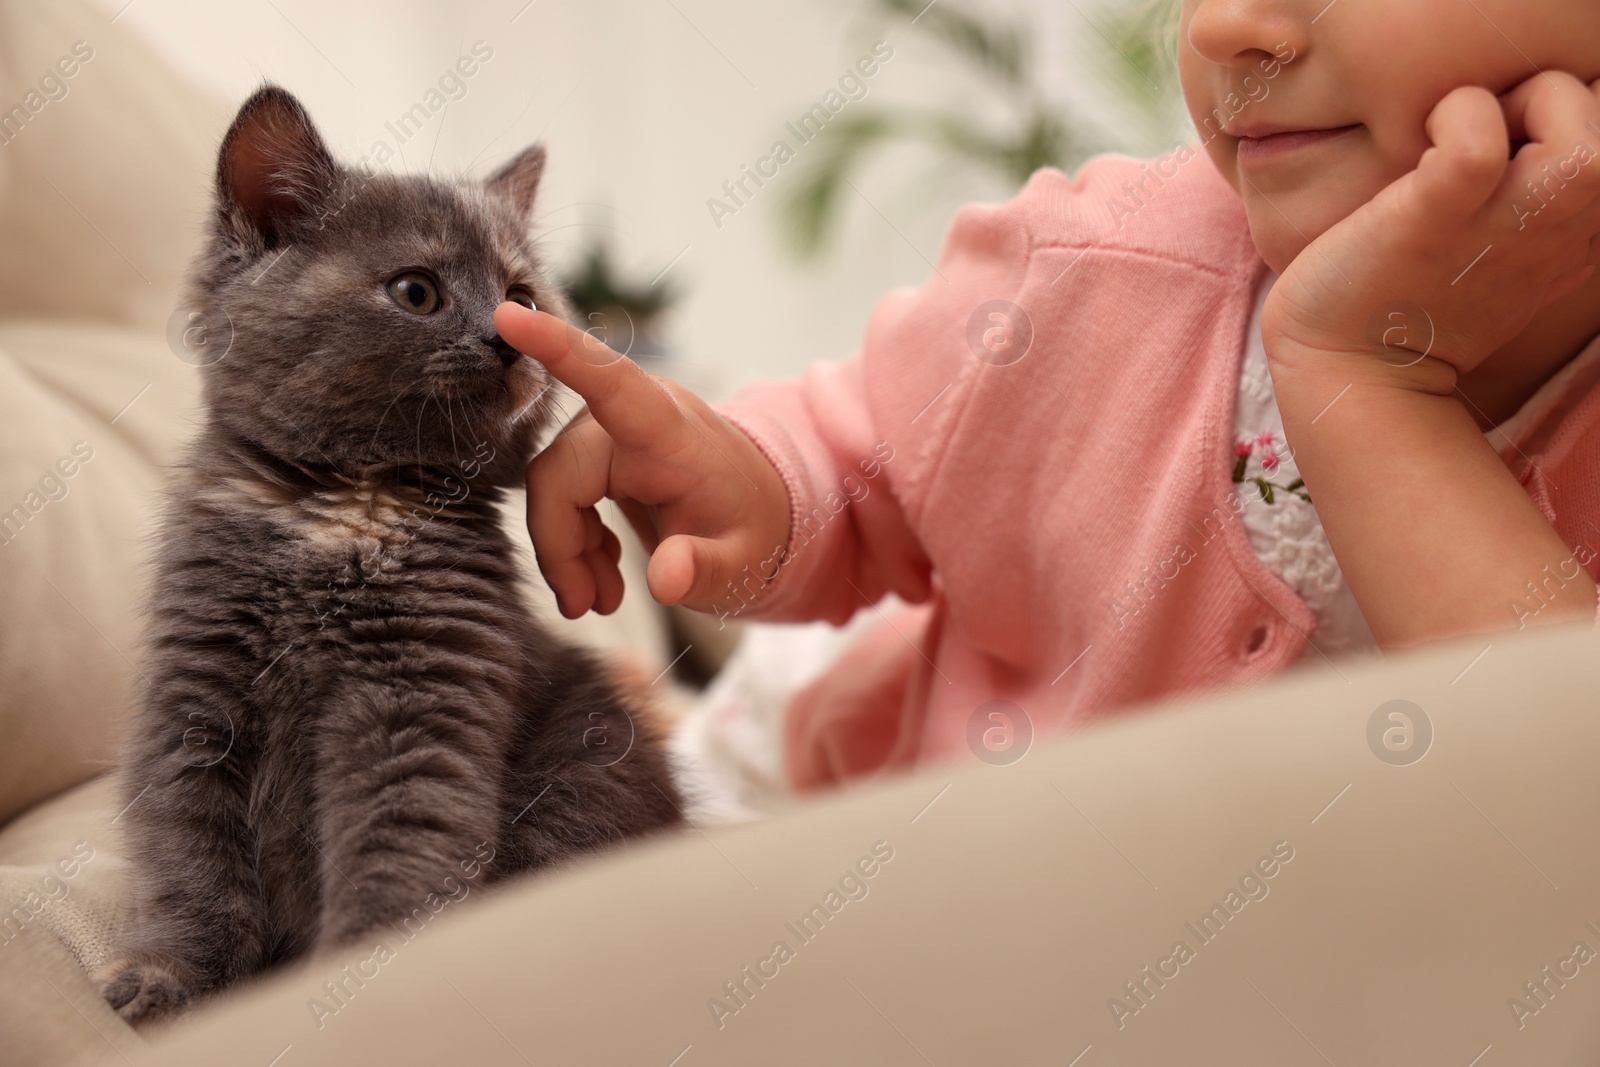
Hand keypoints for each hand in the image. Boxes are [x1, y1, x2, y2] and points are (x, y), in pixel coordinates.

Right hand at [494, 303, 791, 617]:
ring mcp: (613, 433)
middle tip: (587, 608)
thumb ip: (704, 569)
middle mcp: (635, 420)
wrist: (760, 514)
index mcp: (669, 431)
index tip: (511, 316)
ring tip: (603, 600)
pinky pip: (560, 492)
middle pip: (558, 474)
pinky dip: (572, 540)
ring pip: (551, 488)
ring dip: (567, 551)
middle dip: (561, 547)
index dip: (558, 349)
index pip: (609, 380)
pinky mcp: (600, 452)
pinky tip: (603, 572)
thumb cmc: (750, 530)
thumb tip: (665, 581)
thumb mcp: (741, 564)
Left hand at [1262, 72, 1599, 379]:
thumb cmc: (1405, 305)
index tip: (1505, 153)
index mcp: (1574, 234)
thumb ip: (1529, 209)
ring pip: (1574, 116)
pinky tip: (1419, 148)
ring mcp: (1505, 221)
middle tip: (1481, 138)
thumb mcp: (1497, 257)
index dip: (1561, 123)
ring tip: (1458, 137)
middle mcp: (1557, 227)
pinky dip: (1453, 117)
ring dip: (1517, 101)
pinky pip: (1474, 140)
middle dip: (1549, 98)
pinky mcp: (1438, 214)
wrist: (1347, 371)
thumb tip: (1521, 149)